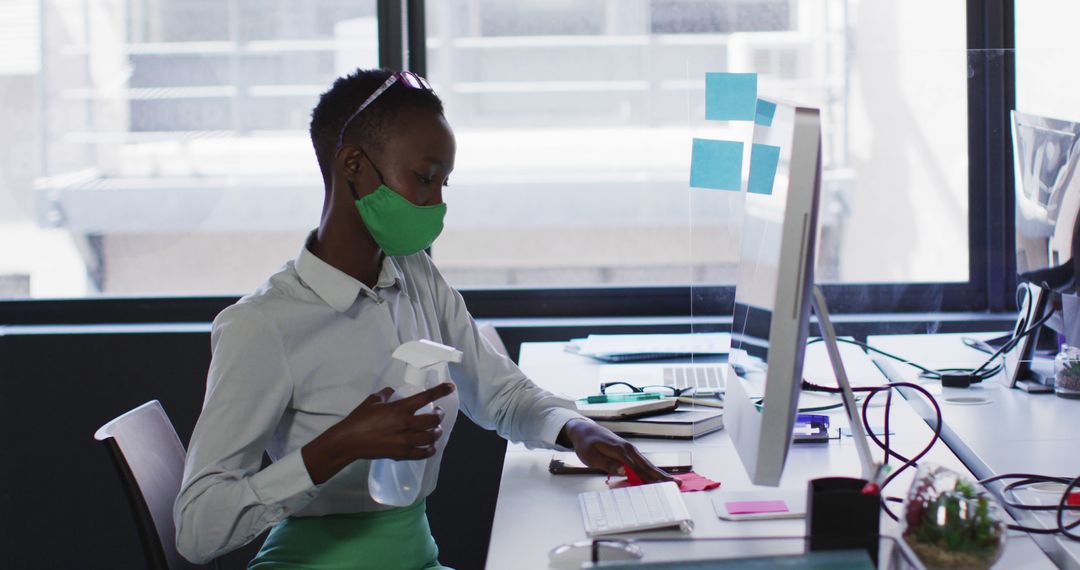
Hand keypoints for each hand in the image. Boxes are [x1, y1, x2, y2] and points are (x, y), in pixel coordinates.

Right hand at [302, 382, 454, 483]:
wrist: (349, 441)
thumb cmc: (359, 419)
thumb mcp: (373, 400)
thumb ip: (386, 393)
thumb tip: (393, 391)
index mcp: (399, 408)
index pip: (425, 397)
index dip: (440, 391)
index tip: (450, 387)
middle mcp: (405, 424)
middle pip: (434, 420)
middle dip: (440, 416)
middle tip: (437, 413)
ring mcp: (405, 441)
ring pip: (432, 437)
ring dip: (437, 433)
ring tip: (435, 430)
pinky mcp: (401, 454)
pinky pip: (423, 453)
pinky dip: (430, 450)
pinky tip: (429, 446)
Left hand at [558, 418, 673, 483]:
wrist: (584, 429)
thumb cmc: (586, 443)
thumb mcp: (591, 456)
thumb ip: (607, 463)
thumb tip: (623, 470)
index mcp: (621, 450)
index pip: (638, 467)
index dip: (650, 477)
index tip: (662, 484)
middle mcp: (628, 449)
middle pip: (647, 465)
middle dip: (662, 475)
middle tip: (677, 483)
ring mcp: (630, 450)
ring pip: (647, 464)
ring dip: (659, 473)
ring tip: (673, 481)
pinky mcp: (628, 452)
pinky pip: (642, 463)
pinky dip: (651, 470)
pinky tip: (657, 477)